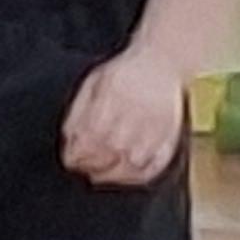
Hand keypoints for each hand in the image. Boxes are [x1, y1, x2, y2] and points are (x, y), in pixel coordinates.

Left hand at [63, 49, 191, 187]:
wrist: (162, 62)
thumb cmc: (124, 73)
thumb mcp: (92, 83)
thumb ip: (77, 112)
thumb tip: (69, 141)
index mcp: (110, 101)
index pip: (87, 141)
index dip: (75, 155)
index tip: (70, 160)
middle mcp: (133, 117)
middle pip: (107, 155)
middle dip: (91, 165)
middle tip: (84, 167)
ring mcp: (153, 130)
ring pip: (130, 166)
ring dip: (112, 174)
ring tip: (102, 174)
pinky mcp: (170, 138)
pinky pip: (153, 168)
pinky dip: (137, 177)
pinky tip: (125, 174)